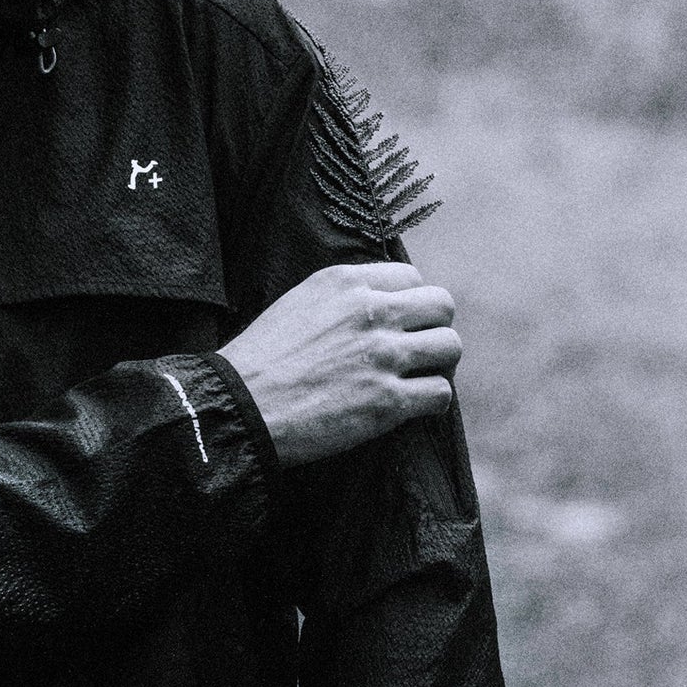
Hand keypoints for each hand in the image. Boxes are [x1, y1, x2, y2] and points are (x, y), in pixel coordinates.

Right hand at [218, 262, 461, 468]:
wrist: (238, 408)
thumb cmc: (258, 362)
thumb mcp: (296, 304)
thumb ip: (341, 298)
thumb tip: (376, 305)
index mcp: (347, 283)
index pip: (412, 278)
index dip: (409, 303)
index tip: (398, 324)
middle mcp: (372, 312)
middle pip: (441, 306)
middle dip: (432, 328)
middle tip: (415, 351)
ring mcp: (383, 356)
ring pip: (449, 347)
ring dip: (438, 364)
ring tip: (418, 378)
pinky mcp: (388, 402)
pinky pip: (440, 393)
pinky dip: (432, 401)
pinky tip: (413, 407)